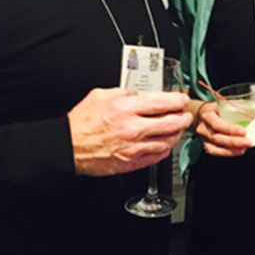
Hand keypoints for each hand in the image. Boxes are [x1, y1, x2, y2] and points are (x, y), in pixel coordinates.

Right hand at [68, 88, 192, 175]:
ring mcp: (133, 147)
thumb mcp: (101, 95)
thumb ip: (123, 92)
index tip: (182, 99)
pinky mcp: (131, 163)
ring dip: (176, 134)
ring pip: (167, 142)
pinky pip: (157, 157)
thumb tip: (138, 93)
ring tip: (177, 129)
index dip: (178, 100)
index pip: (162, 102)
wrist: (68, 147)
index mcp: (126, 108)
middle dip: (183, 118)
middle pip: (171, 123)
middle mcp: (132, 128)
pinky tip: (164, 143)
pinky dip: (164, 149)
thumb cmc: (81, 123)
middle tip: (185, 115)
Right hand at [195, 102, 251, 157]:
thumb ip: (234, 107)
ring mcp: (203, 139)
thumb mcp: (221, 104)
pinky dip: (228, 153)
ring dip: (232, 150)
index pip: (217, 124)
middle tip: (248, 142)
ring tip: (244, 148)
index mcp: (207, 115)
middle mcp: (203, 128)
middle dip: (234, 142)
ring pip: (216, 148)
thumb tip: (252, 109)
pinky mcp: (206, 146)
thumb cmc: (214, 109)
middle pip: (217, 138)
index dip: (230, 129)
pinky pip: (216, 152)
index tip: (243, 131)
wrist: (199, 114)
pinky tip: (238, 151)